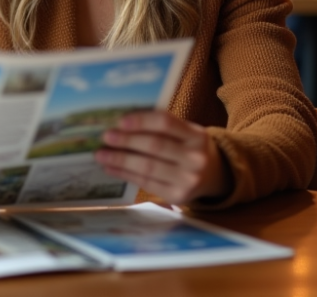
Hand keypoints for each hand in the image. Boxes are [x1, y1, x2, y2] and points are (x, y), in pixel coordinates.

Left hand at [94, 111, 228, 204]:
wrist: (215, 176)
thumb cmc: (190, 148)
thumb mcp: (186, 132)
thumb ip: (161, 127)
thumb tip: (120, 124)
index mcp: (197, 136)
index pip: (166, 123)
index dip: (142, 121)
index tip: (120, 121)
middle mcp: (195, 158)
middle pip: (155, 146)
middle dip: (126, 141)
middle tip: (106, 137)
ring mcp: (188, 180)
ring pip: (148, 167)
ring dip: (120, 160)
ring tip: (101, 154)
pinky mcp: (178, 196)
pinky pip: (146, 183)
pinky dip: (125, 174)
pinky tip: (110, 168)